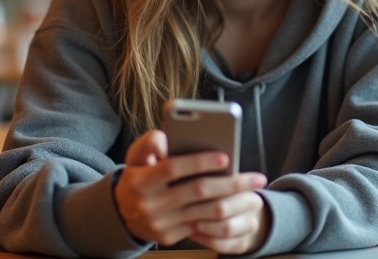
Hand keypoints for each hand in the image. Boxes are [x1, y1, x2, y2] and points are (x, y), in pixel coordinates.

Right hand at [113, 130, 267, 249]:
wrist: (120, 212)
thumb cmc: (137, 175)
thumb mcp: (136, 155)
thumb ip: (150, 142)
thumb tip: (167, 140)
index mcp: (141, 181)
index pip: (173, 168)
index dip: (199, 162)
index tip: (225, 156)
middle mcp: (150, 205)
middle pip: (198, 192)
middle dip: (231, 184)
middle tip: (256, 178)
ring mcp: (160, 224)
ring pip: (205, 213)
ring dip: (234, 204)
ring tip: (254, 194)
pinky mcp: (169, 237)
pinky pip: (202, 228)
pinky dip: (222, 217)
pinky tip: (238, 208)